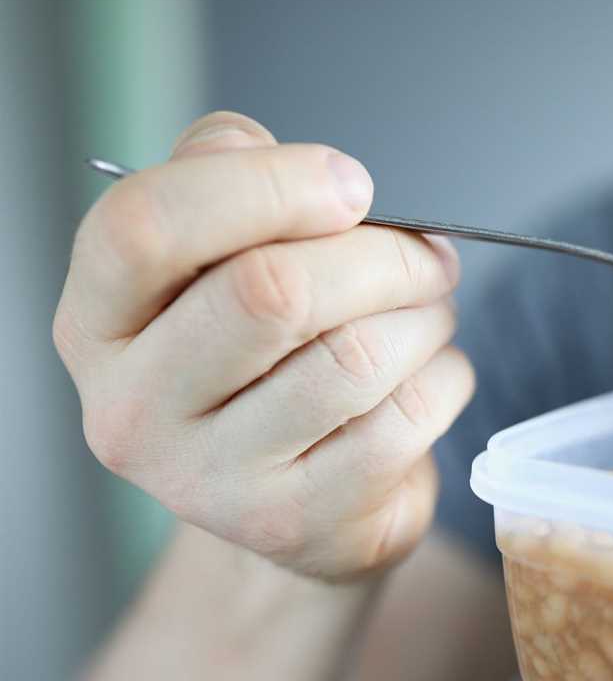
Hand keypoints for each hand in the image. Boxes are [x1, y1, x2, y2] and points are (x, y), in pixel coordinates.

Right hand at [54, 112, 472, 579]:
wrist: (291, 506)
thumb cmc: (263, 361)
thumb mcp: (220, 261)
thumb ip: (226, 179)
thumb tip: (276, 157)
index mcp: (98, 322)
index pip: (148, 226)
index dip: (266, 185)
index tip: (350, 185)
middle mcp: (134, 409)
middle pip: (271, 292)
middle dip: (383, 256)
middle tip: (427, 256)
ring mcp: (211, 480)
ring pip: (355, 355)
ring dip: (425, 317)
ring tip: (431, 312)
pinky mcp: (298, 522)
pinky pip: (406, 418)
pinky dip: (445, 377)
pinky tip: (431, 373)